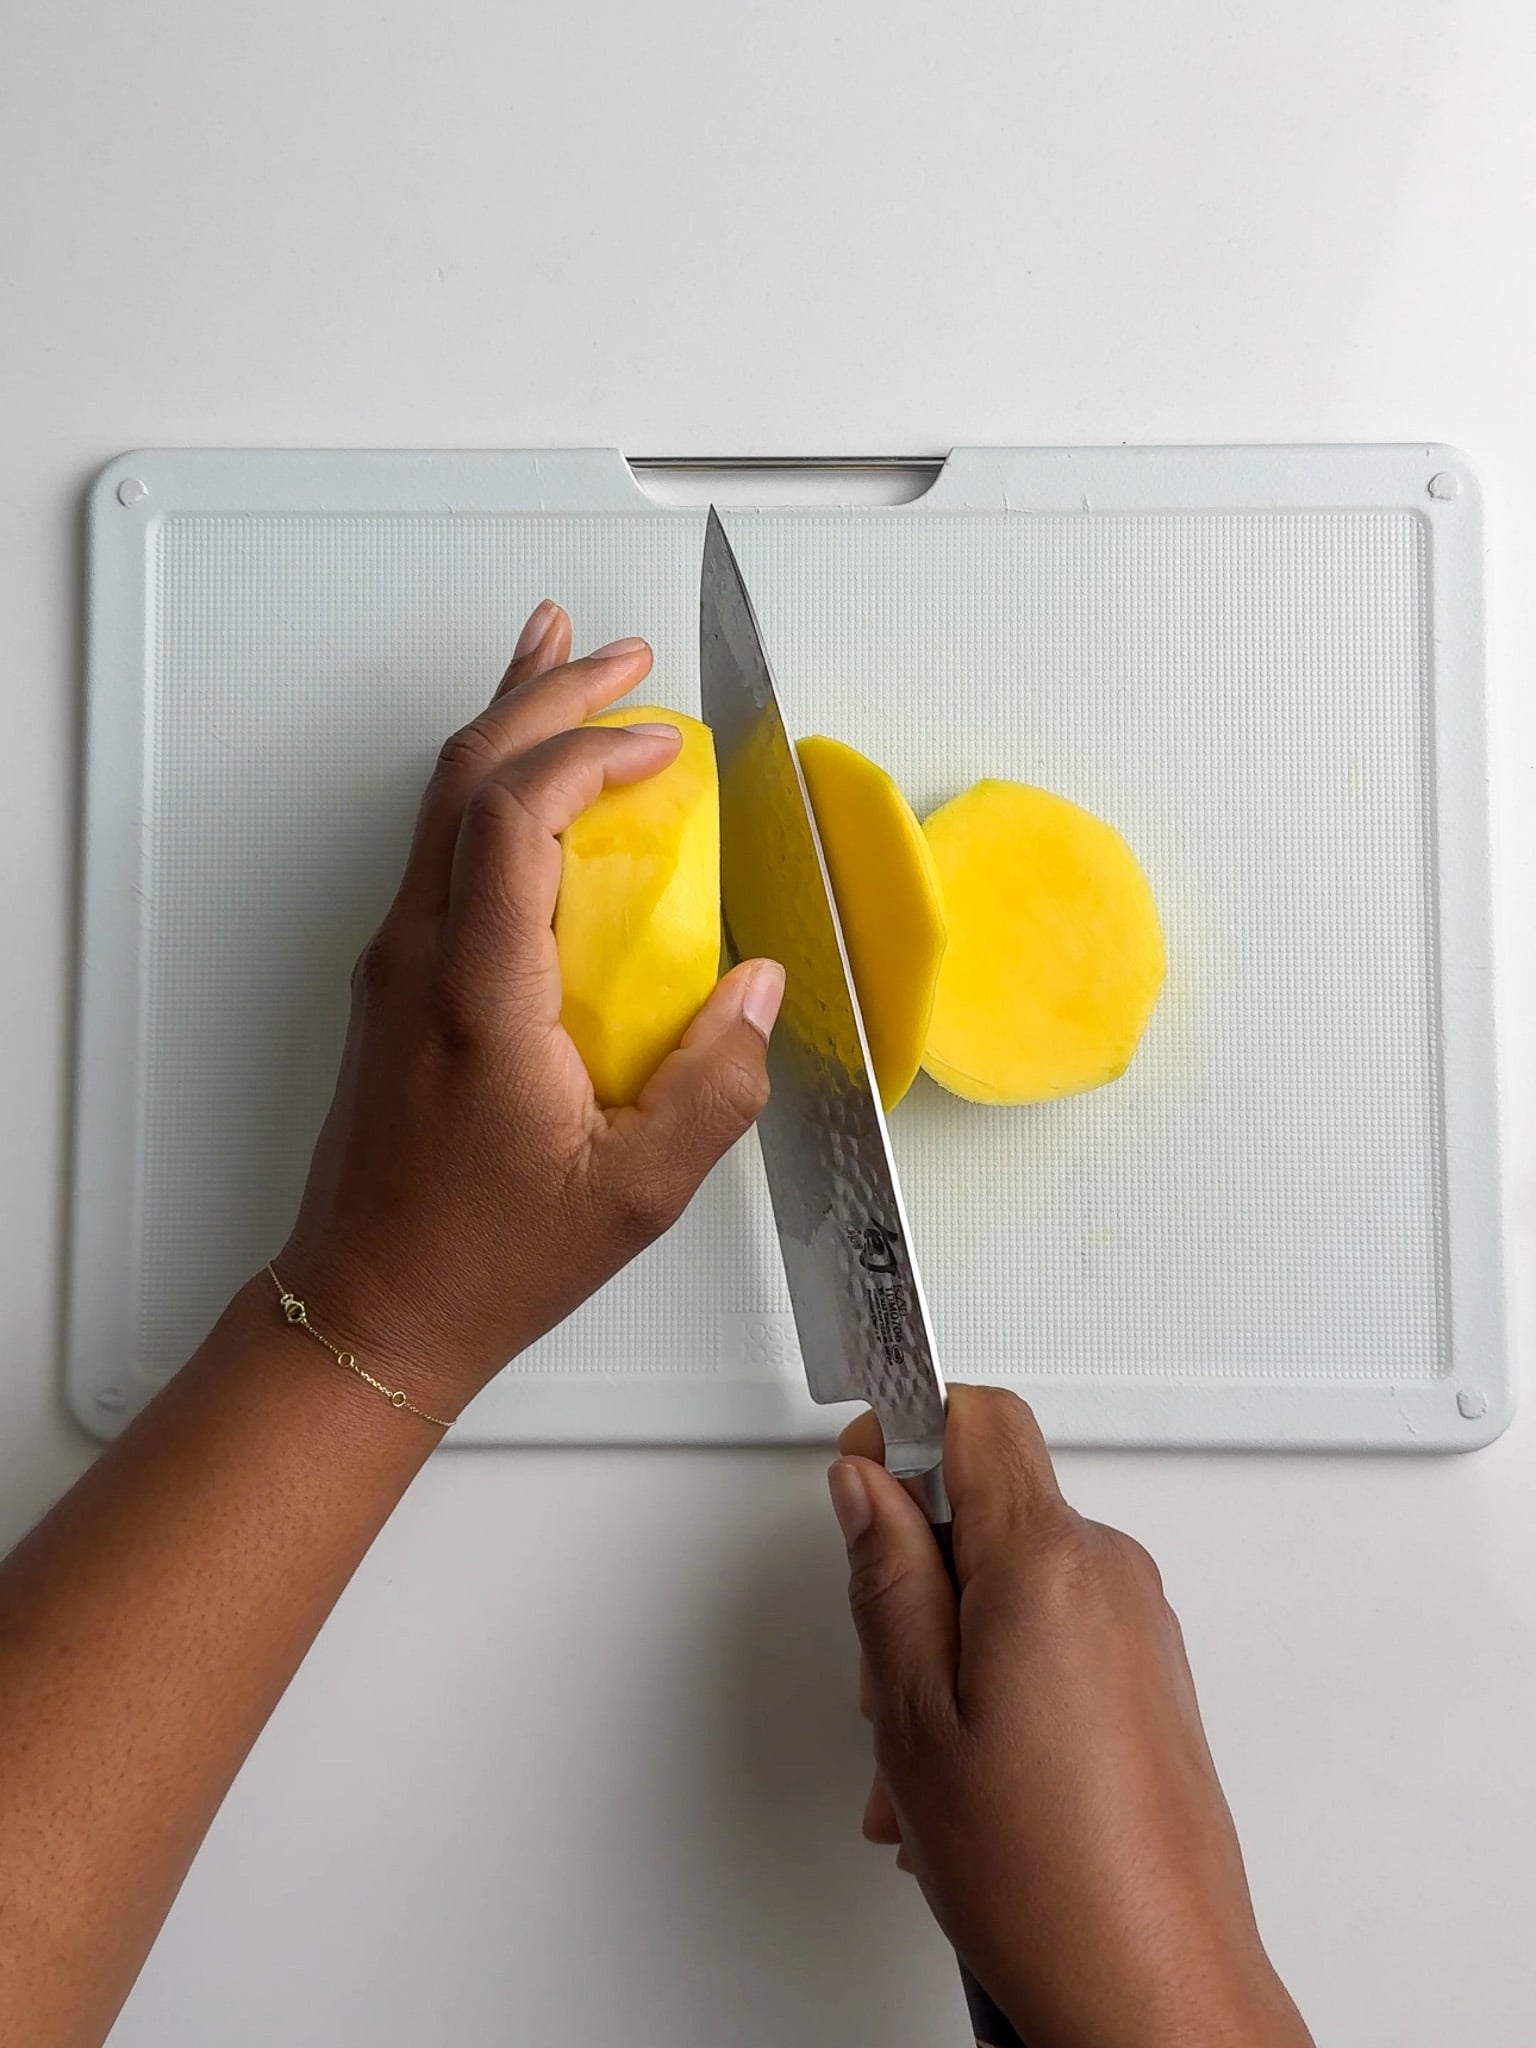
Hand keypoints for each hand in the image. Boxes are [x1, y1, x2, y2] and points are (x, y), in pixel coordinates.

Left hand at [278, 600, 784, 1416]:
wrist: (364, 1310)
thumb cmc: (486, 1261)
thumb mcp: (637, 1193)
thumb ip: (715, 1084)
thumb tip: (762, 987)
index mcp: (476, 992)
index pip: (513, 814)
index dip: (588, 752)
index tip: (663, 744)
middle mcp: (416, 957)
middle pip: (464, 775)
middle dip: (546, 694)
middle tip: (621, 651)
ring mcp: (393, 965)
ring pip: (440, 802)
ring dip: (510, 726)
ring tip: (563, 660)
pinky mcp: (394, 985)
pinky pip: (438, 850)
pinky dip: (490, 791)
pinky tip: (529, 787)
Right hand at [829, 1389, 1313, 2047]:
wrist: (1153, 1991)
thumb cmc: (1048, 1879)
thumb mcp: (913, 1714)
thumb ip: (885, 1577)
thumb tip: (864, 1486)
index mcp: (1048, 1563)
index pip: (975, 1415)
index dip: (902, 1433)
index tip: (859, 1485)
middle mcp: (1110, 1575)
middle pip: (985, 1504)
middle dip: (914, 1573)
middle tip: (884, 1672)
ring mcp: (1139, 1627)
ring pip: (1011, 1580)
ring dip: (947, 1645)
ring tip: (923, 1758)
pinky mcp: (1152, 1677)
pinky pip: (1052, 1633)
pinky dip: (996, 1679)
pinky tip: (968, 1771)